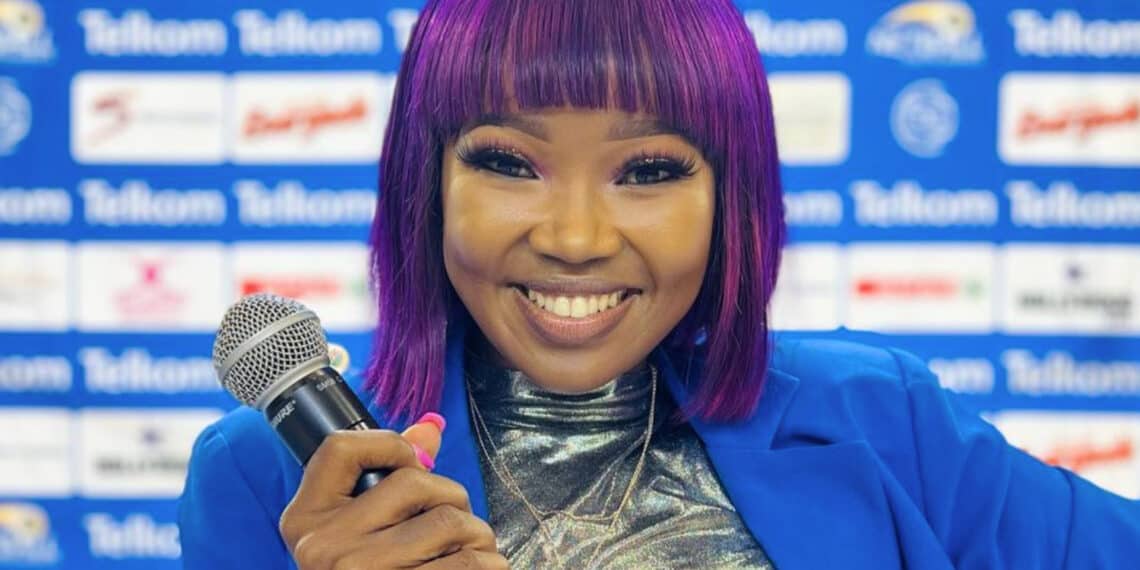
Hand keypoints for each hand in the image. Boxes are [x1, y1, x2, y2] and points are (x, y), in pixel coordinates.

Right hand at [279, 416, 507, 568]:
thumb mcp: (358, 531)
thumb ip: (389, 476)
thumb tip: (430, 428)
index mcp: (305, 521)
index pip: (339, 448)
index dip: (388, 442)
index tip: (411, 461)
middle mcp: (324, 549)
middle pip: (415, 482)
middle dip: (452, 497)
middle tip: (455, 522)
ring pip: (451, 521)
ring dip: (478, 535)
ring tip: (473, 550)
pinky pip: (469, 564)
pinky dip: (487, 565)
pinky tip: (481, 569)